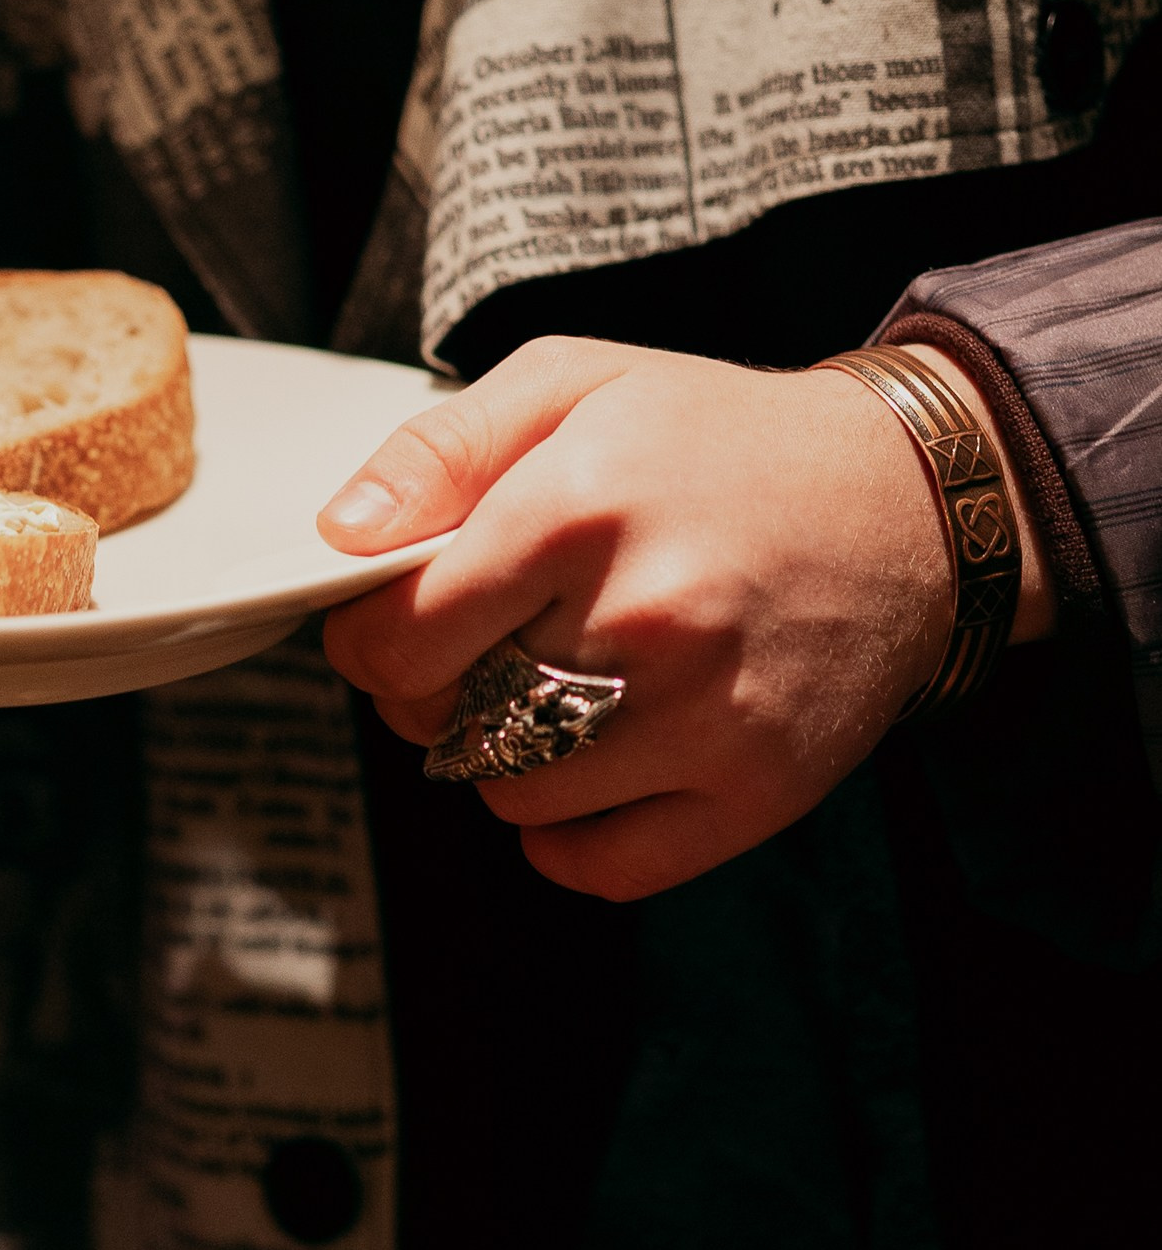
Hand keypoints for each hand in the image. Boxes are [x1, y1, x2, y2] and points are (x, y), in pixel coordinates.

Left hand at [318, 336, 1053, 901]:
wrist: (911, 502)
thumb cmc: (722, 443)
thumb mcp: (576, 384)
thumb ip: (439, 451)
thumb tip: (340, 538)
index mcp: (585, 507)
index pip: (399, 637)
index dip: (371, 638)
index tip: (396, 624)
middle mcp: (648, 620)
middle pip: (446, 722)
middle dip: (435, 693)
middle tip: (484, 648)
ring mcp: (708, 719)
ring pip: (511, 798)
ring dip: (505, 758)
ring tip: (558, 689)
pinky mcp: (755, 793)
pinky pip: (597, 866)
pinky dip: (569, 833)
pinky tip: (595, 766)